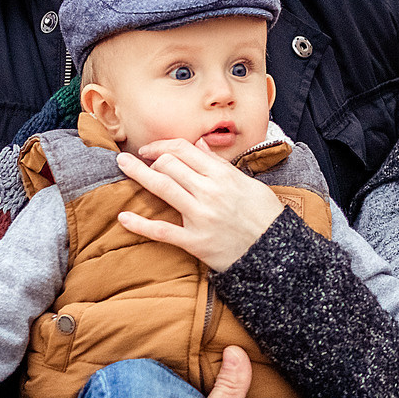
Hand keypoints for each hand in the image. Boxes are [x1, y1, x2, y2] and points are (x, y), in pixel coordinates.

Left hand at [114, 139, 286, 272]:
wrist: (276, 252)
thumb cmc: (264, 215)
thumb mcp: (247, 183)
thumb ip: (220, 165)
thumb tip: (200, 146)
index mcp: (223, 175)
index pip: (184, 149)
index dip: (161, 145)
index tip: (149, 148)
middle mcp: (210, 192)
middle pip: (169, 164)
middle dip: (146, 159)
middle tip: (132, 160)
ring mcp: (201, 217)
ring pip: (162, 188)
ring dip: (138, 174)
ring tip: (122, 166)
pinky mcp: (195, 242)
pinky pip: (162, 231)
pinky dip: (140, 224)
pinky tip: (123, 218)